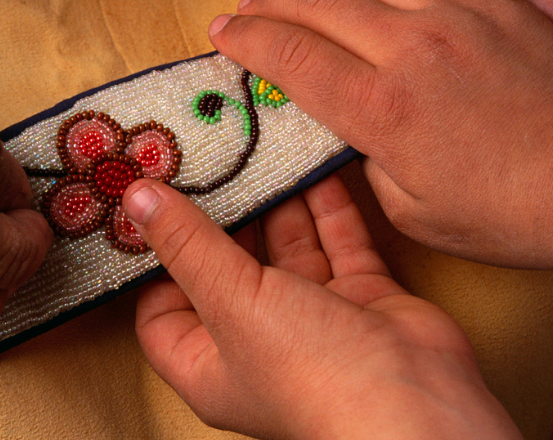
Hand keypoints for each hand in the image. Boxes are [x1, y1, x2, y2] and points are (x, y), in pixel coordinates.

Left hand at [126, 174, 521, 439]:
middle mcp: (258, 340)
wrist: (416, 401)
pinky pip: (337, 241)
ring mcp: (313, 318)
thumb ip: (187, 246)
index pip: (163, 308)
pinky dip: (327, 206)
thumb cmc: (311, 372)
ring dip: (277, 203)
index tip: (153, 203)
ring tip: (258, 150)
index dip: (155, 260)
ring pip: (286, 248)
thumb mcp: (231, 301)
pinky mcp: (360, 296)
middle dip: (222, 216)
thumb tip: (136, 200)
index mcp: (210, 361)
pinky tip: (312, 164)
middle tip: (208, 159)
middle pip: (227, 267)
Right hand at [209, 0, 552, 277]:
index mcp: (383, 109)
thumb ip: (361, 152)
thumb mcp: (408, 209)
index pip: (290, 55)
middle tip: (245, 9)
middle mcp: (410, 47)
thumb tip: (342, 109)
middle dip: (268, 3)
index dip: (246, 39)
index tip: (220, 32)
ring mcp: (454, 12)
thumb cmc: (503, 214)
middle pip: (315, 2)